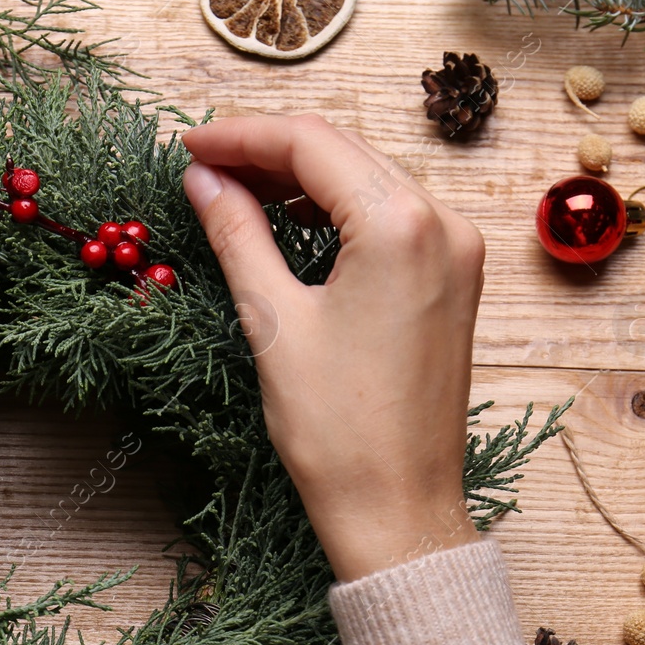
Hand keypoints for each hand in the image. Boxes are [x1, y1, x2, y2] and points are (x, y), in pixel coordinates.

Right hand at [182, 115, 483, 580]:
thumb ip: (238, 235)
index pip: (310, 143)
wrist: (398, 509)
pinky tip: (291, 219)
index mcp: (401, 226)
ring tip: (234, 190)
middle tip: (202, 164)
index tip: (187, 145)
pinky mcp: (454, 279)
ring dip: (302, 178)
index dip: (241, 136)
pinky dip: (338, 209)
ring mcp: (456, 251)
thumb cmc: (337, 432)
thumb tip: (203, 179)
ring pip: (368, 179)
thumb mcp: (274, 321)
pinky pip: (391, 216)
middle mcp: (444, 224)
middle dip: (269, 152)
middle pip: (343, 152)